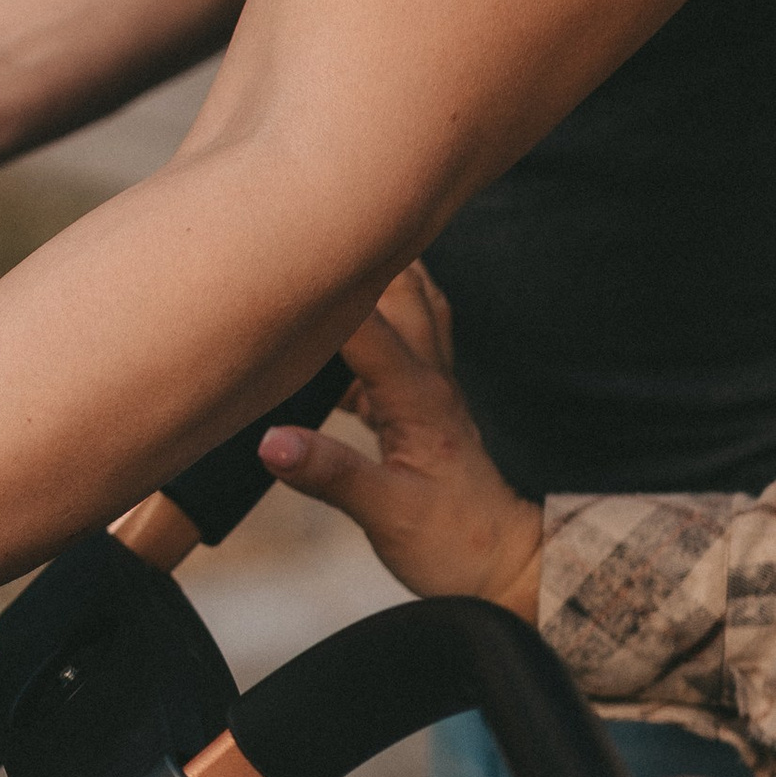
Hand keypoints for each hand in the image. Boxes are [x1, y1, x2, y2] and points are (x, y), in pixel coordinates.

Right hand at [257, 265, 540, 613]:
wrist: (505, 566)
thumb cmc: (455, 543)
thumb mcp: (387, 514)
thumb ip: (330, 473)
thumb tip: (271, 441)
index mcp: (417, 397)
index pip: (361, 323)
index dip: (321, 284)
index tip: (277, 252)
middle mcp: (428, 379)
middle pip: (401, 289)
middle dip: (363, 248)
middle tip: (313, 209)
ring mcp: (428, 389)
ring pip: (410, 304)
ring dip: (379, 269)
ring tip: (336, 236)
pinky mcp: (420, 407)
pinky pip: (398, 342)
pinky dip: (372, 317)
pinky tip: (337, 323)